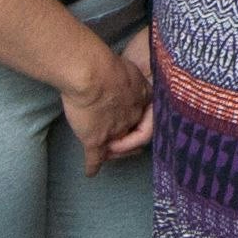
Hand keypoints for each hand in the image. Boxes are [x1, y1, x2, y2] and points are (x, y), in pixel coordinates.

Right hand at [61, 42, 154, 174]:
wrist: (91, 73)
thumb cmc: (108, 64)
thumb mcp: (129, 68)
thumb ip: (128, 77)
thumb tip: (122, 76)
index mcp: (143, 98)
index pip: (146, 117)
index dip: (140, 123)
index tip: (136, 124)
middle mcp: (132, 118)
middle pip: (133, 134)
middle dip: (128, 142)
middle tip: (124, 147)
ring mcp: (114, 131)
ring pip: (116, 148)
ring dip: (111, 154)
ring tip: (105, 156)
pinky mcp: (95, 140)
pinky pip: (95, 158)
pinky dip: (92, 166)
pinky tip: (90, 172)